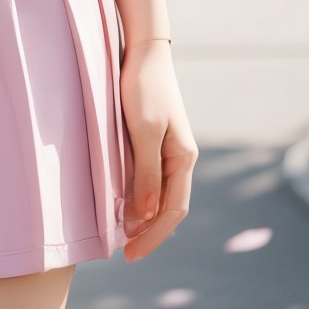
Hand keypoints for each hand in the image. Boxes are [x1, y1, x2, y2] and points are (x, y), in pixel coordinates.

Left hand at [118, 41, 197, 261]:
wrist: (144, 54)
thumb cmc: (143, 90)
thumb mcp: (143, 133)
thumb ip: (146, 175)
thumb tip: (146, 217)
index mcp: (184, 158)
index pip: (174, 210)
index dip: (154, 235)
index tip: (132, 254)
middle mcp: (182, 158)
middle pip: (170, 207)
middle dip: (151, 233)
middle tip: (126, 254)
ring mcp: (171, 151)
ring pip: (162, 196)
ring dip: (147, 218)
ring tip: (125, 237)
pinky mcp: (157, 142)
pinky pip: (153, 180)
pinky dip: (142, 198)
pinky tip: (126, 206)